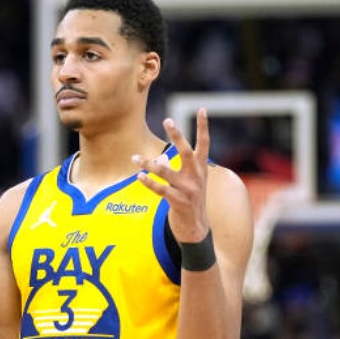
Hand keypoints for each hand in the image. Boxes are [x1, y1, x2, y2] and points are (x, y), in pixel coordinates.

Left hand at [132, 108, 209, 242]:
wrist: (196, 229)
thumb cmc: (189, 200)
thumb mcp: (187, 182)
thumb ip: (174, 168)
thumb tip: (159, 158)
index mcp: (201, 169)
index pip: (204, 143)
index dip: (203, 127)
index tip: (202, 109)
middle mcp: (197, 176)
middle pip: (186, 151)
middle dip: (177, 135)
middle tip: (168, 120)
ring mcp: (189, 189)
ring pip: (165, 172)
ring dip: (148, 164)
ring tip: (134, 158)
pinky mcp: (179, 202)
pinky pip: (161, 190)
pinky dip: (149, 183)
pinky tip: (139, 177)